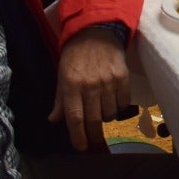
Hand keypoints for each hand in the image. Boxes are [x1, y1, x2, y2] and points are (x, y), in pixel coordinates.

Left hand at [48, 27, 130, 151]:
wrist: (97, 31)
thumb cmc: (75, 54)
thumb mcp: (62, 74)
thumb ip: (60, 99)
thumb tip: (54, 120)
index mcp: (71, 85)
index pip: (75, 118)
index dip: (78, 136)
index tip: (81, 147)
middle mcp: (90, 86)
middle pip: (94, 120)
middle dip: (93, 135)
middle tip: (93, 140)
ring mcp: (108, 82)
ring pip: (110, 114)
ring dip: (106, 119)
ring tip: (102, 113)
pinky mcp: (123, 77)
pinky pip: (123, 103)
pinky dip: (119, 108)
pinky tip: (113, 103)